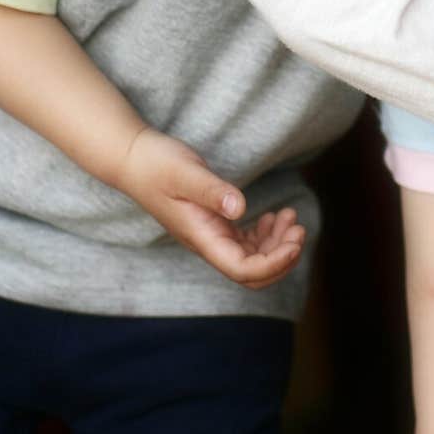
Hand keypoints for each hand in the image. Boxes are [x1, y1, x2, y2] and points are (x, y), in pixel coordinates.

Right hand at [119, 126, 304, 287]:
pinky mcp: (214, 225)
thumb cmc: (157, 165)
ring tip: (290, 217)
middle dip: (281, 258)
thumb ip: (212, 192)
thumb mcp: (186, 174)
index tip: (295, 241)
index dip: (273, 263)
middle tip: (299, 229)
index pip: (243, 270)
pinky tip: (274, 217)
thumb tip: (240, 208)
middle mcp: (208, 244)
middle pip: (251, 273)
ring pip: (252, 259)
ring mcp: (211, 236)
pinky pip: (245, 244)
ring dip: (277, 245)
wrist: (134, 160)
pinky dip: (266, 235)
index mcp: (202, 238)